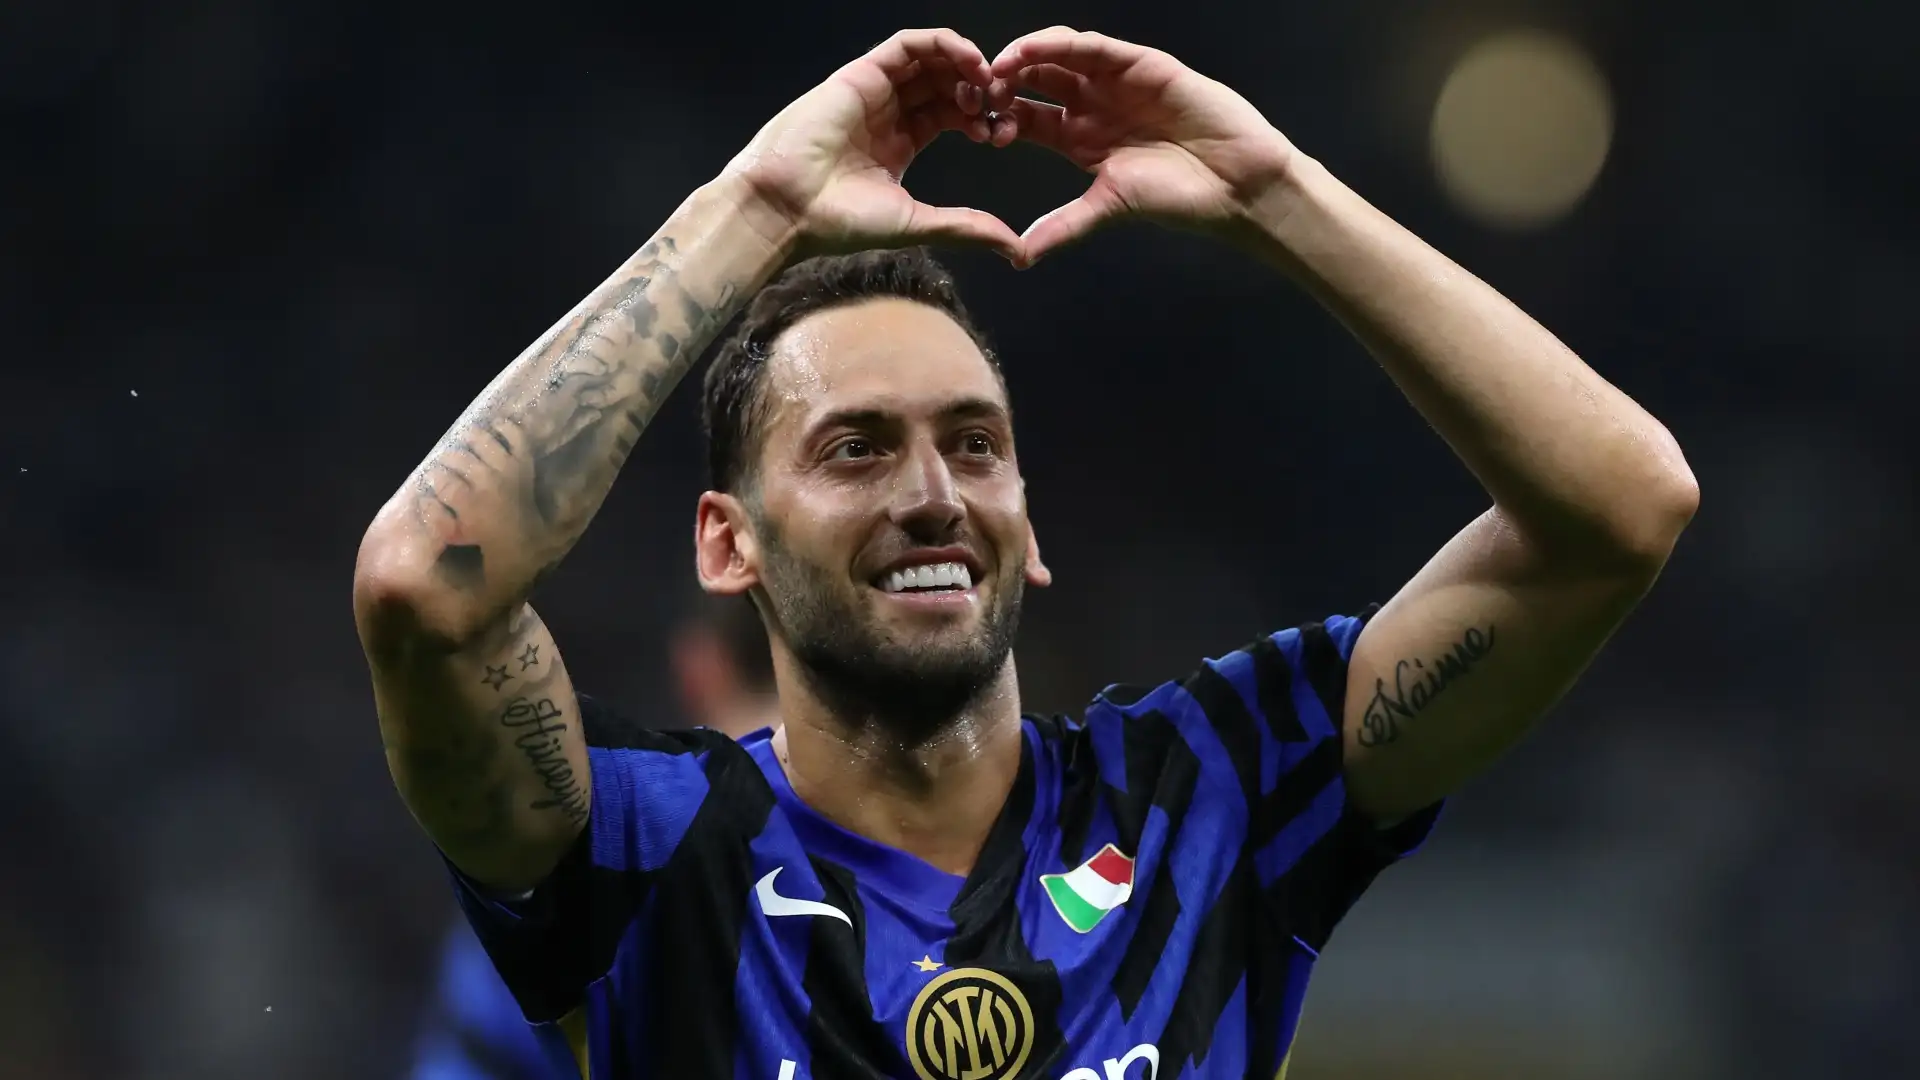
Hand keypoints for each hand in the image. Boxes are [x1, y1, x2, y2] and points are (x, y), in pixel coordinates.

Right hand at [721, 29, 1022, 262]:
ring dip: (966, 62)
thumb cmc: (841, 222)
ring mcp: (875, 91)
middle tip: (1003, 103)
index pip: (952, 115)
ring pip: (930, 60)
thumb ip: (966, 227)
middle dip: (981, 89)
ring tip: (990, 81)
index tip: (1003, 134)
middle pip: (946, 85)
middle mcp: (889, 113)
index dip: (984, 118)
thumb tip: (1017, 250)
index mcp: (901, 143)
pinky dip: (942, 45)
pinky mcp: (862, 73)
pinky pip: (907, 45)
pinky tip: (969, 61)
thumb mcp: (917, 223)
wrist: (788, 208)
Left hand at [990, 28, 1298, 264]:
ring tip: (996, 67)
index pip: (1025, 119)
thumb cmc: (1177, 197)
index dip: (996, 118)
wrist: (1233, 182)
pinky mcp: (1139, 63)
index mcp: (1078, 137)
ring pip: (1059, 57)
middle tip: (974, 90)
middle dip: (1002, 82)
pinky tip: (1031, 51)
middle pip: (1034, 82)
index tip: (970, 126)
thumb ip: (1063, 225)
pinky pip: (1093, 46)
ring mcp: (1115, 81)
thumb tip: (1019, 256)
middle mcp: (1092, 105)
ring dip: (1025, 57)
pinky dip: (1059, 44)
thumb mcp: (1107, 207)